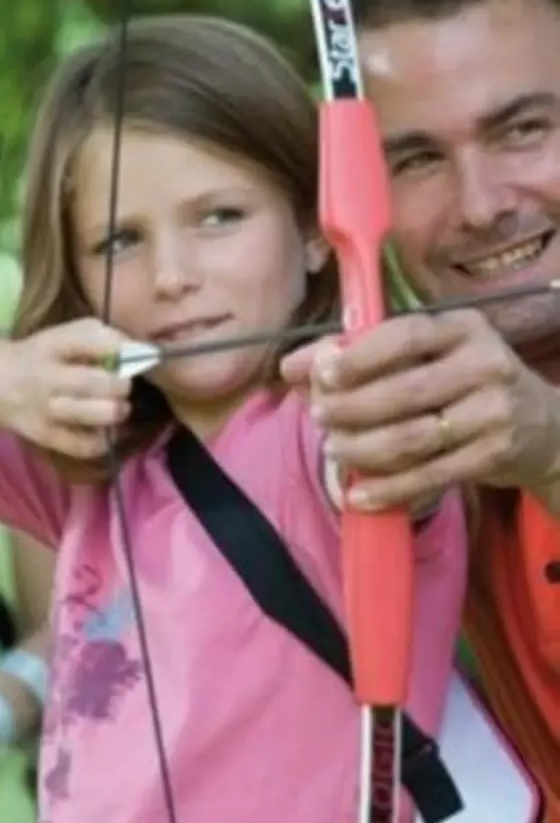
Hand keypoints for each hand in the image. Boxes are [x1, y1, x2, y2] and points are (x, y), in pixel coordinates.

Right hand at [0, 318, 131, 459]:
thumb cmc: (41, 356)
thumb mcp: (62, 335)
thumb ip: (99, 337)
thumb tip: (138, 350)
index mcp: (52, 344)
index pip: (91, 339)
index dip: (120, 348)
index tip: (130, 355)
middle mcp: (46, 376)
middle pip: (98, 382)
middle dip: (122, 384)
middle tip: (122, 386)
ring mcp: (44, 409)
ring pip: (95, 414)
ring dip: (117, 411)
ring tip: (118, 408)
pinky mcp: (44, 436)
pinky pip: (83, 445)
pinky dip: (102, 440)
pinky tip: (104, 431)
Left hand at [279, 308, 559, 509]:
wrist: (543, 427)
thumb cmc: (460, 382)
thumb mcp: (421, 357)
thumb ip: (354, 356)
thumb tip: (289, 366)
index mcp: (463, 328)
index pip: (405, 336)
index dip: (359, 357)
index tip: (322, 374)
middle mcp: (485, 364)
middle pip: (404, 392)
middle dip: (350, 408)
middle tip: (319, 418)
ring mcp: (495, 412)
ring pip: (412, 438)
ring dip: (362, 449)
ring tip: (334, 449)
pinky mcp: (495, 455)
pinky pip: (430, 475)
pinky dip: (387, 488)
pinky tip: (356, 494)